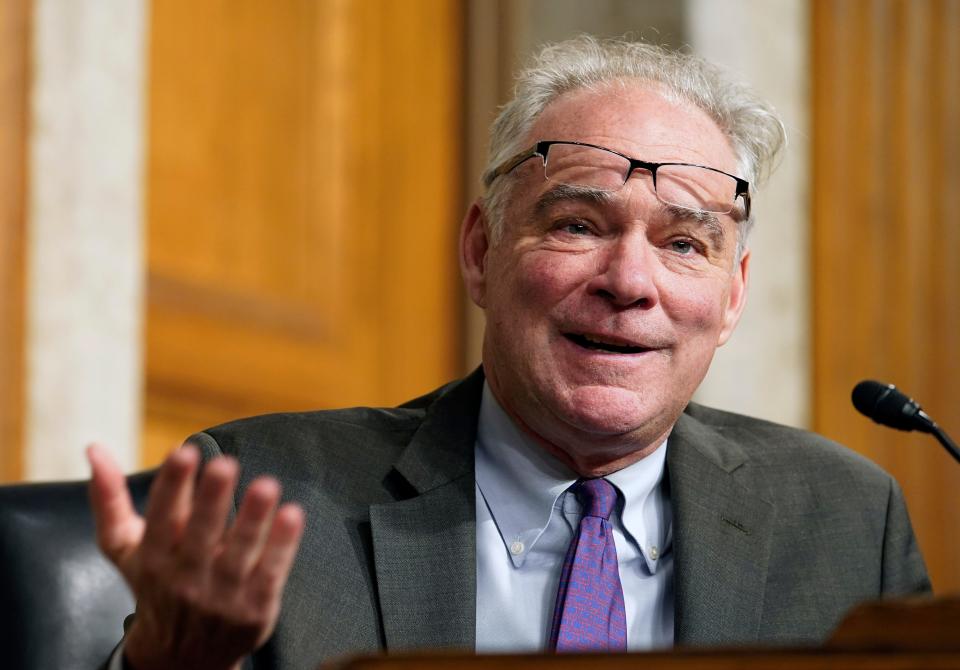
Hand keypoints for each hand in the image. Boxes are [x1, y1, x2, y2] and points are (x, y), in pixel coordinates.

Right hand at [87, 443, 304, 669]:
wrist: (178, 660)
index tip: (184, 452)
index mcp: (153, 557)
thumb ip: (110, 499)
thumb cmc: (155, 585)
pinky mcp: (254, 609)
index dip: (172, 485)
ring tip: (266, 485)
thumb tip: (95, 447)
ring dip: (252, 519)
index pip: (161, 517)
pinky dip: (282, 546)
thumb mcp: (124, 548)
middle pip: (200, 535)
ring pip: (238, 554)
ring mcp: (222, 596)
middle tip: (224, 464)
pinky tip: (293, 515)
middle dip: (211, 500)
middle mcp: (185, 578)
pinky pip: (270, 574)